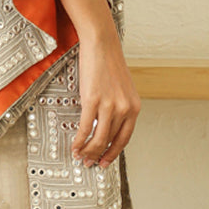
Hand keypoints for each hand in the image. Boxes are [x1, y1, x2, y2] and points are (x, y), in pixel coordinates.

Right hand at [71, 32, 140, 167]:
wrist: (102, 44)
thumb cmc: (109, 64)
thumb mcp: (121, 90)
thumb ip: (117, 108)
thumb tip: (104, 127)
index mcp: (134, 107)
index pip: (124, 139)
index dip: (113, 153)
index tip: (105, 162)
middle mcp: (124, 109)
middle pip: (110, 141)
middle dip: (97, 155)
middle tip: (89, 163)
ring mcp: (109, 105)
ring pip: (98, 139)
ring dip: (88, 151)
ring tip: (80, 157)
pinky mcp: (93, 100)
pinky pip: (86, 128)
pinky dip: (79, 141)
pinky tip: (74, 146)